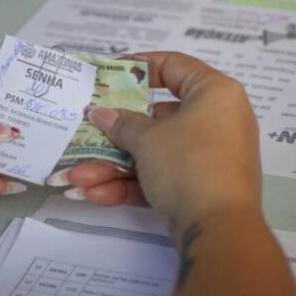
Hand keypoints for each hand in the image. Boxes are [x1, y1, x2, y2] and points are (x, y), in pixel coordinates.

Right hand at [50, 52, 260, 225]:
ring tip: (75, 176)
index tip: (109, 73)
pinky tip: (94, 194)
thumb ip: (122, 124)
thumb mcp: (148, 139)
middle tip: (84, 131)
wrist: (220, 230)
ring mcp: (210, 158)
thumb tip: (102, 114)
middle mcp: (217, 121)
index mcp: (215, 94)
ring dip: (114, 166)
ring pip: (155, 154)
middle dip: (115, 133)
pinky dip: (131, 185)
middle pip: (158, 118)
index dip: (139, 66)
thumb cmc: (189, 164)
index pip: (175, 66)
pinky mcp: (200, 189)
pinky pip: (162, 178)